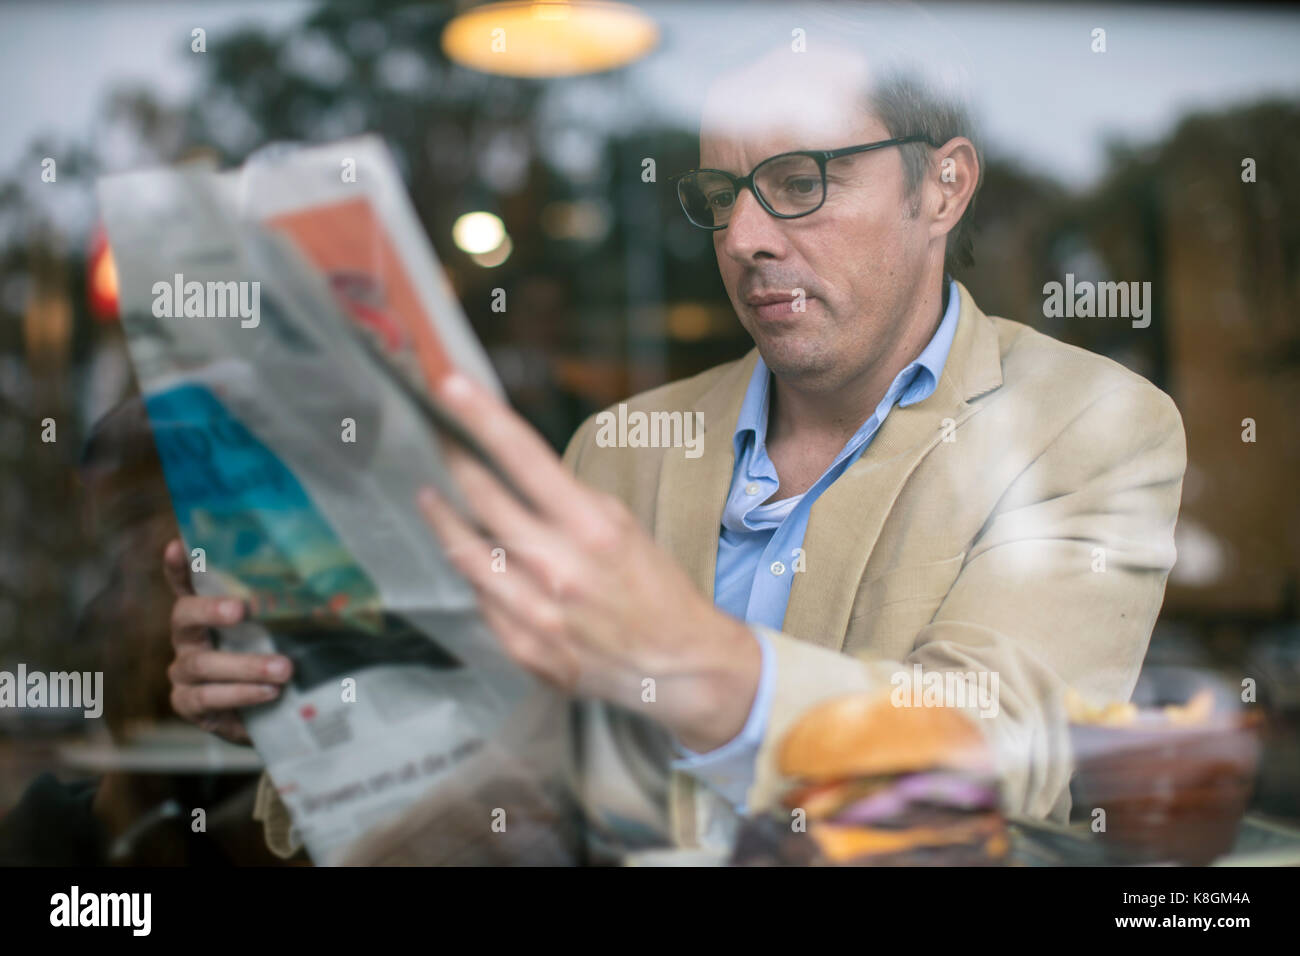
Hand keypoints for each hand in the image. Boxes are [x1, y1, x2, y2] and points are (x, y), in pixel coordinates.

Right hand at [163, 538, 293, 744]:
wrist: (271, 717)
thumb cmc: (277, 662)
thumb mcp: (283, 634)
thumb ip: (287, 613)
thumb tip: (330, 588)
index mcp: (209, 613)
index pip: (189, 584)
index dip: (180, 566)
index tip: (178, 544)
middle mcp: (190, 638)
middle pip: (184, 616)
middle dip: (210, 610)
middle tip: (240, 608)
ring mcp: (184, 671)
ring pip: (203, 663)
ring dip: (246, 665)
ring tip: (283, 669)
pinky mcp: (188, 703)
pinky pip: (208, 697)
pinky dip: (242, 693)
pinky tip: (269, 692)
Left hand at [417, 373, 760, 752]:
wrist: (679, 666)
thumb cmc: (656, 589)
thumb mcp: (624, 526)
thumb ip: (568, 502)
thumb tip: (515, 473)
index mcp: (592, 529)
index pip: (524, 457)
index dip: (482, 417)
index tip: (450, 385)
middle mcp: (558, 569)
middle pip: (482, 500)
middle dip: (455, 462)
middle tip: (442, 442)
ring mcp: (536, 612)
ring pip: (466, 553)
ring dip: (445, 520)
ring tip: (433, 499)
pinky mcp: (524, 649)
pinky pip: (480, 600)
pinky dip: (476, 576)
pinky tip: (476, 563)